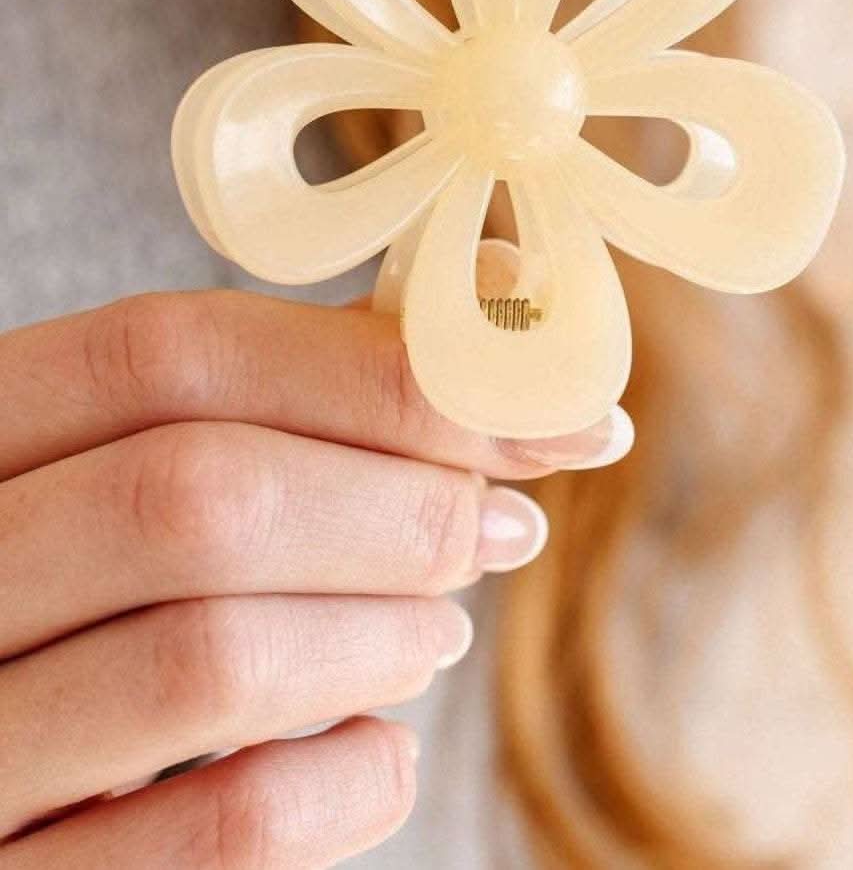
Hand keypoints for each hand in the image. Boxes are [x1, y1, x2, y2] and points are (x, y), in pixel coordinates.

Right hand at [0, 290, 630, 866]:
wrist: (16, 790)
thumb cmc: (98, 593)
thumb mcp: (137, 469)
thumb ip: (291, 387)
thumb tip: (493, 298)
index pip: (164, 354)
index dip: (376, 370)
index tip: (539, 403)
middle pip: (194, 493)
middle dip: (396, 503)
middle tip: (500, 525)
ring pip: (208, 659)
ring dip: (382, 631)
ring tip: (443, 625)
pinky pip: (221, 836)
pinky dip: (347, 779)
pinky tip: (381, 748)